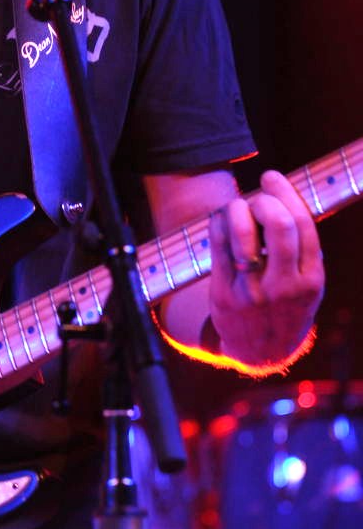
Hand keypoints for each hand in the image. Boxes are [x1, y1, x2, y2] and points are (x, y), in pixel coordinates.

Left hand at [209, 170, 324, 365]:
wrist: (263, 351)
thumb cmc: (286, 305)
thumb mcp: (308, 283)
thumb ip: (301, 246)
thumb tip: (280, 194)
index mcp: (311, 280)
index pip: (302, 226)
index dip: (285, 193)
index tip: (270, 177)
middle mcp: (284, 287)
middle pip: (278, 225)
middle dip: (264, 200)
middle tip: (256, 197)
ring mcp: (253, 292)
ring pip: (243, 234)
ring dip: (237, 209)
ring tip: (237, 208)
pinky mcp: (225, 295)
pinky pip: (217, 246)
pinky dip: (218, 223)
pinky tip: (221, 220)